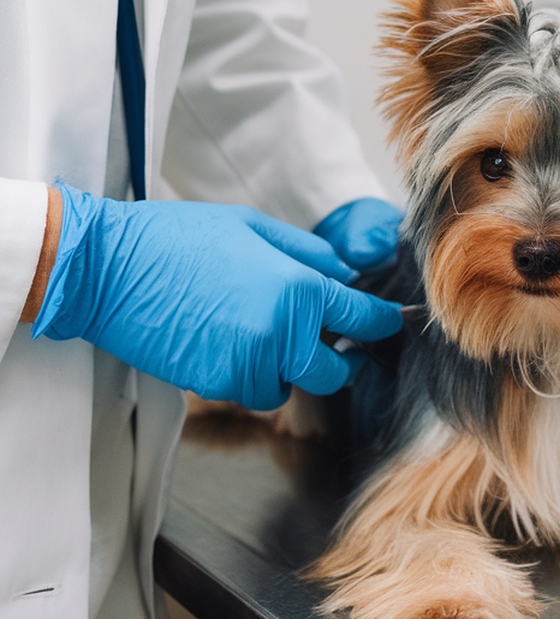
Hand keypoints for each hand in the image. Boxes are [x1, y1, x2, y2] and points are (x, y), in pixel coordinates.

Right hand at [33, 184, 402, 408]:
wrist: (109, 269)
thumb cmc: (177, 237)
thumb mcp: (252, 227)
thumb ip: (306, 254)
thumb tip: (343, 273)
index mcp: (299, 289)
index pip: (363, 319)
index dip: (382, 324)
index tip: (392, 326)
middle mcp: (283, 334)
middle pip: (334, 371)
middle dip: (330, 358)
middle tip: (316, 337)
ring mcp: (249, 365)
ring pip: (289, 385)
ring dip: (283, 368)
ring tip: (251, 330)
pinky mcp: (217, 386)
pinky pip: (252, 391)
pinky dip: (247, 376)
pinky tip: (223, 342)